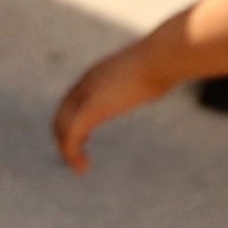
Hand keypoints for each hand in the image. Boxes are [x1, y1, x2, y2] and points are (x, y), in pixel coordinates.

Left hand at [52, 35, 174, 169]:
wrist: (160, 59)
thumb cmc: (164, 62)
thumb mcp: (153, 69)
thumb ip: (149, 77)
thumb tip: (164, 78)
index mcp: (96, 74)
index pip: (72, 100)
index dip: (71, 119)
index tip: (83, 138)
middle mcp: (85, 84)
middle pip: (62, 115)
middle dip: (65, 137)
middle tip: (75, 157)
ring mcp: (85, 97)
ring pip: (63, 128)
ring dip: (68, 151)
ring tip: (80, 167)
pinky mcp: (90, 111)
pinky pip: (71, 137)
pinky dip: (72, 154)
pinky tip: (82, 168)